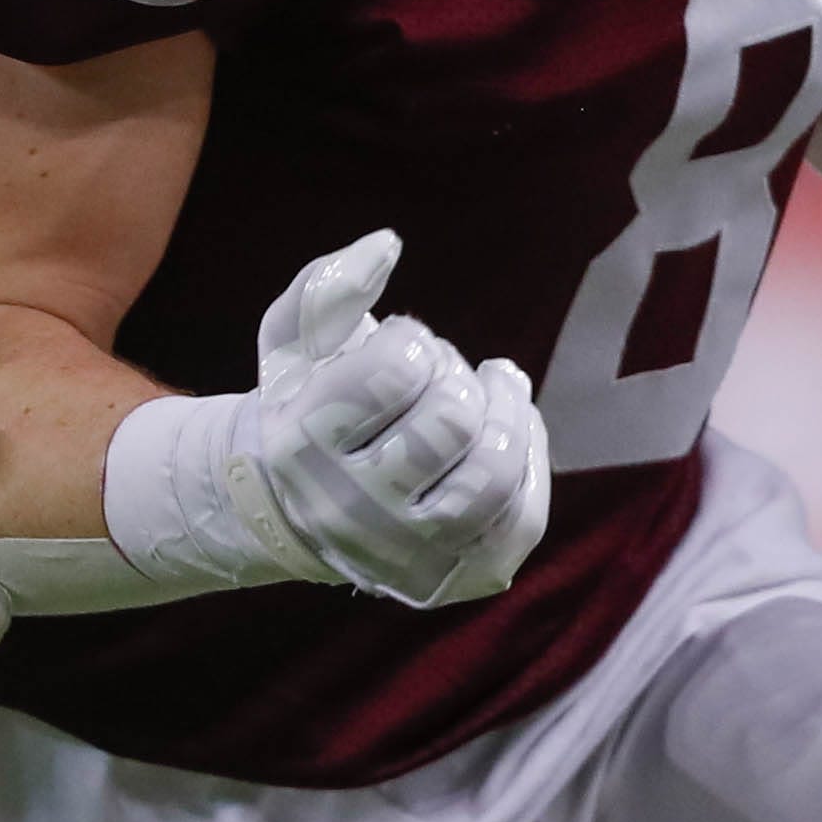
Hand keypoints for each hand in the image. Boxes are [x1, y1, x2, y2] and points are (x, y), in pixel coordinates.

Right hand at [240, 230, 552, 607]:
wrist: (291, 510)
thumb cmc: (306, 404)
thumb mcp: (296, 341)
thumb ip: (330, 285)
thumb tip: (387, 243)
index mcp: (305, 440)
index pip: (397, 370)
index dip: (413, 340)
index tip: (403, 347)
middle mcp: (349, 508)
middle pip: (453, 421)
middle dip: (460, 377)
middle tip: (446, 373)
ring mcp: (403, 553)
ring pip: (493, 475)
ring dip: (509, 415)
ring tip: (499, 390)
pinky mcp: (449, 579)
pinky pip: (521, 520)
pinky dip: (530, 464)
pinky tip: (513, 433)